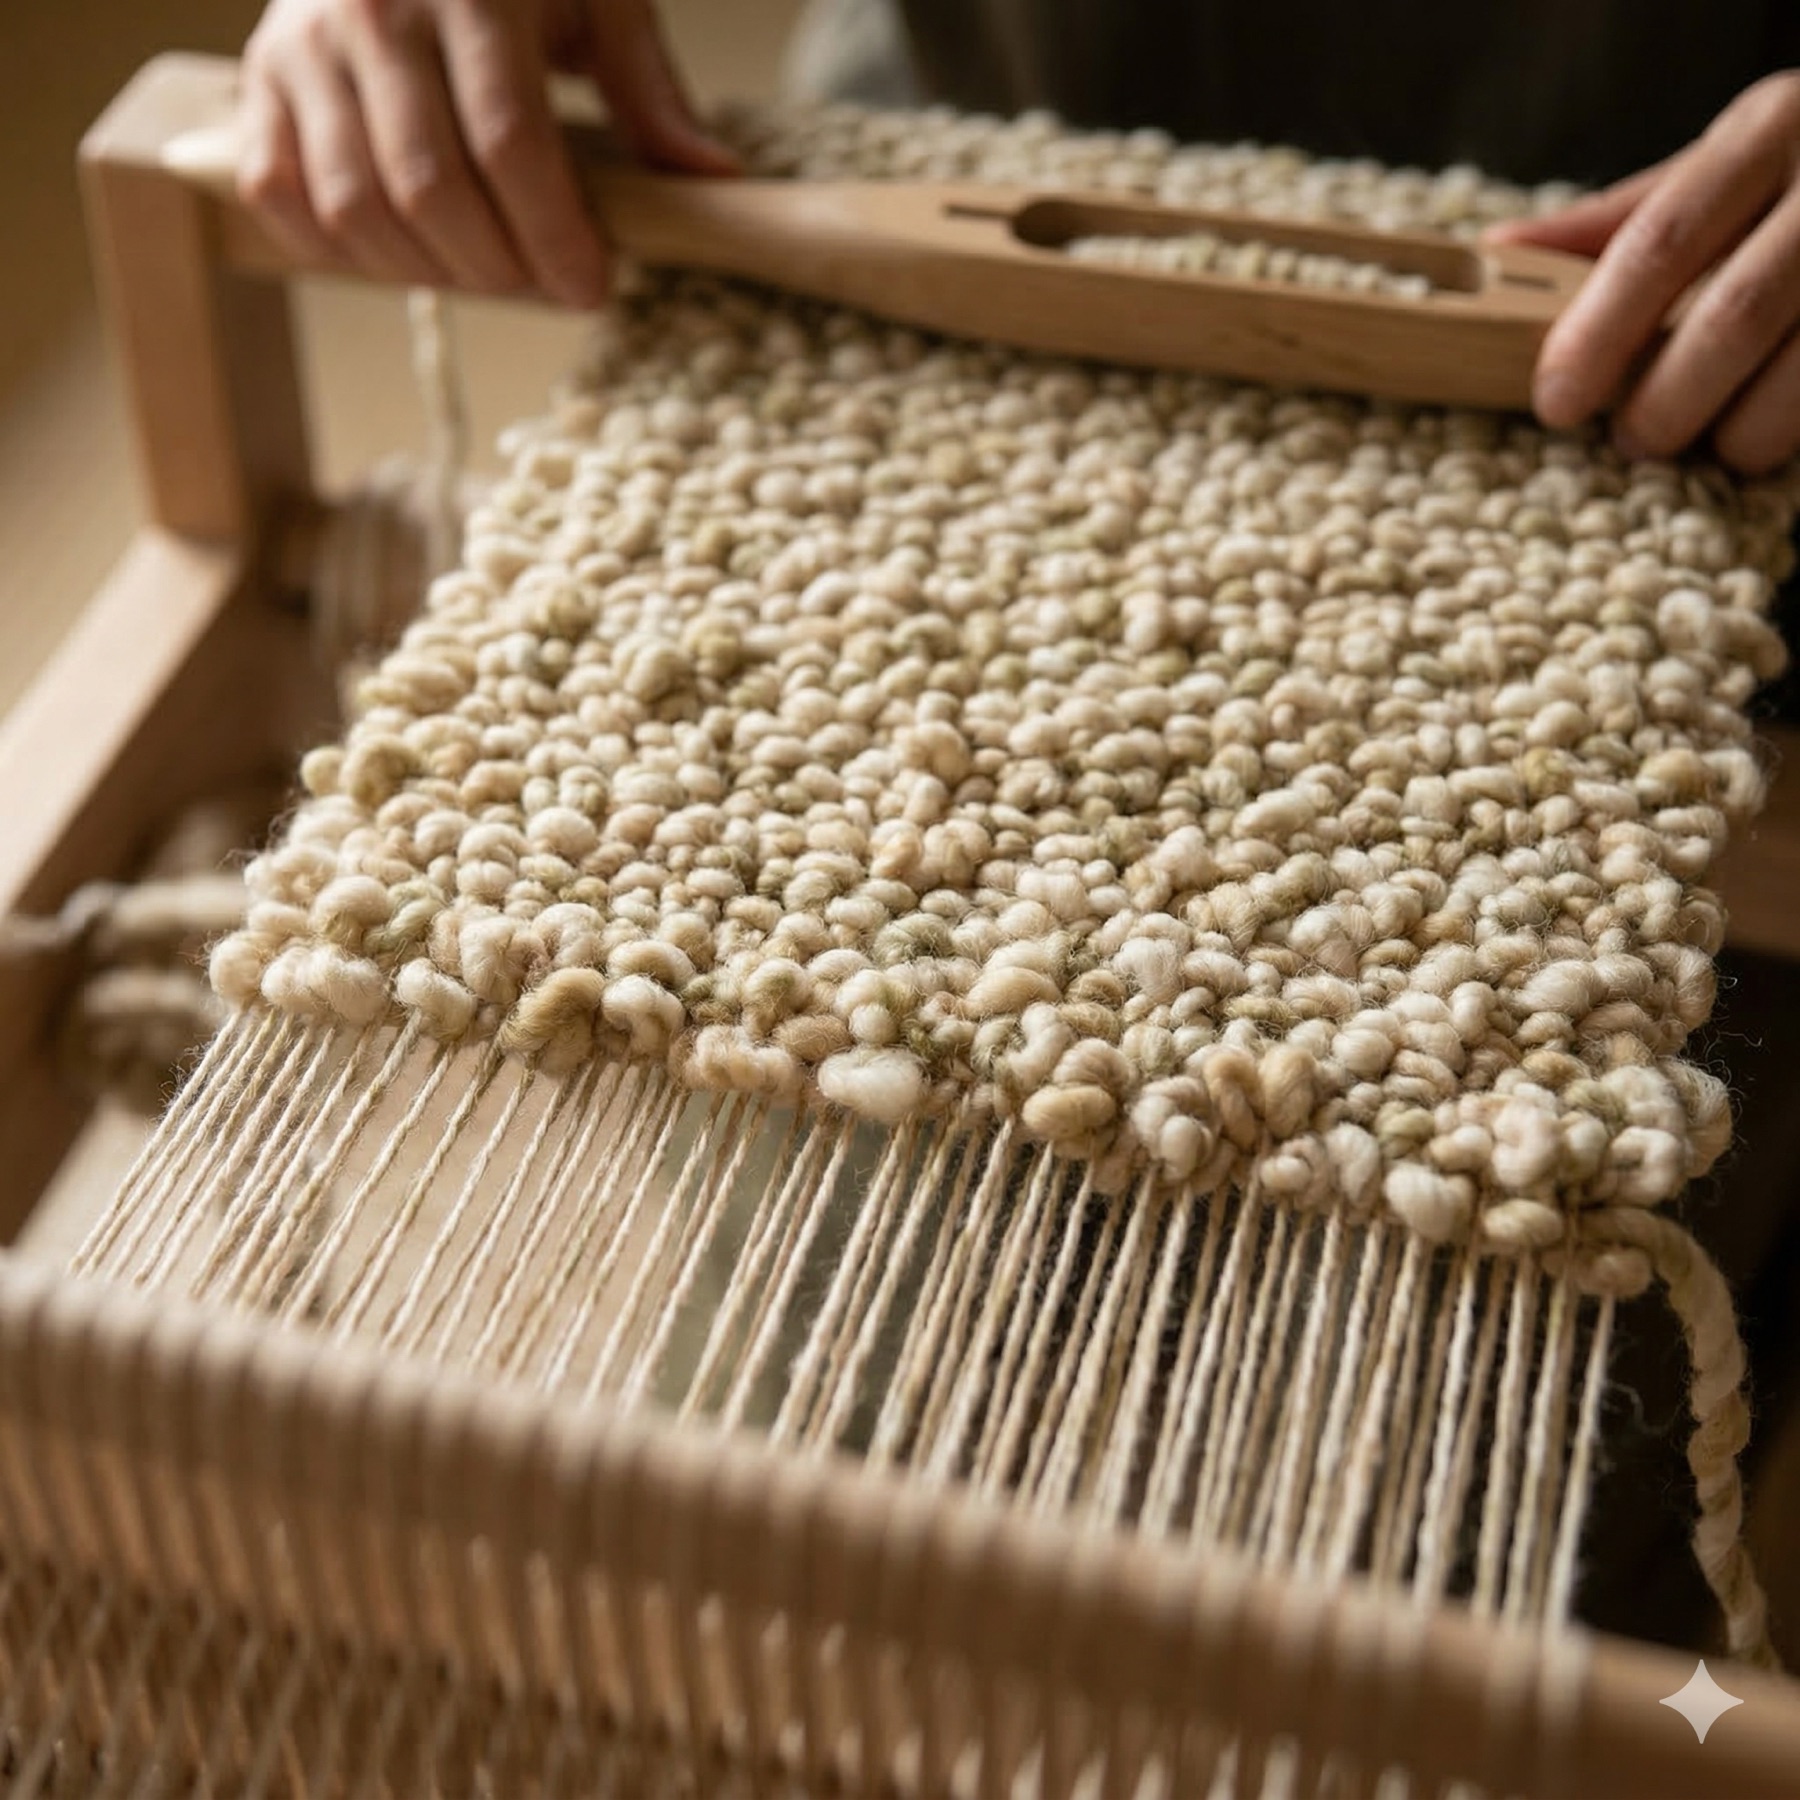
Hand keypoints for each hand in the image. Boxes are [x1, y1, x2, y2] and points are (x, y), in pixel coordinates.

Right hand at [239, 0, 738, 306]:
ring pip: (355, 205)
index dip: (554, 235)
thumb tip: (712, 177)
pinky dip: (333, 250)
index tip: (592, 288)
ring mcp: (302, 41)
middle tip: (544, 288)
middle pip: (429, 188)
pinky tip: (401, 259)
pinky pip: (278, 192)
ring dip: (426, 271)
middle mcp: (372, 6)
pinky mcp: (257, 74)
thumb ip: (648, 88)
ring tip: (484, 275)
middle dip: (497, 267)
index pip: (511, 144)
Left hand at [1490, 71, 1799, 474]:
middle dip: (1668, 399)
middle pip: (1734, 314)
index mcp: (1768, 130)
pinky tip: (1768, 438)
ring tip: (1712, 443)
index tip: (1557, 402)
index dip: (1600, 332)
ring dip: (1743, 430)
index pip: (1662, 240)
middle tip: (1635, 439)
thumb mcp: (1719, 166)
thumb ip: (1617, 220)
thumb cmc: (1797, 172)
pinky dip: (1793, 429)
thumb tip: (1495, 255)